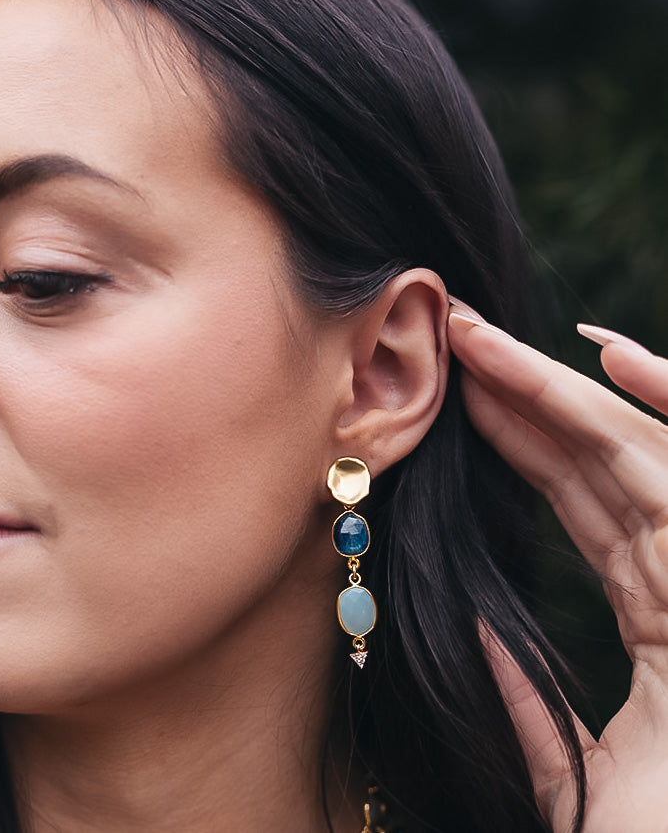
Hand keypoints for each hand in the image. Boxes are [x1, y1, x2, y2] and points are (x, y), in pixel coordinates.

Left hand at [447, 307, 667, 831]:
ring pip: (631, 452)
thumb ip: (527, 697)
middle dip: (526, 392)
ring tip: (483, 339)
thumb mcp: (576, 770)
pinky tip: (611, 354)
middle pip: (599, 461)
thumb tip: (471, 633)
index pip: (582, 502)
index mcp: (661, 614)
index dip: (524, 442)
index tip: (465, 397)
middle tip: (458, 336)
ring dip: (558, 387)